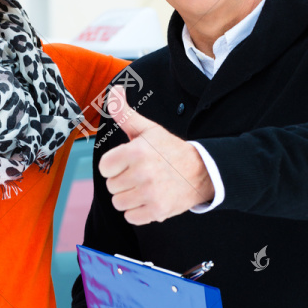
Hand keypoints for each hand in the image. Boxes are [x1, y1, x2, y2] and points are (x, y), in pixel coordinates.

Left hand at [98, 87, 213, 224]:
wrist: (202, 171)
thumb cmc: (170, 149)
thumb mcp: (148, 129)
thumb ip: (124, 113)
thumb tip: (113, 91)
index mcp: (136, 151)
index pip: (104, 167)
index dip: (114, 165)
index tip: (128, 162)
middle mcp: (142, 173)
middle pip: (111, 186)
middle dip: (122, 181)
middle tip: (140, 174)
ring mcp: (150, 194)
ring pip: (118, 203)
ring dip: (129, 197)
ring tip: (145, 187)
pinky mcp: (157, 211)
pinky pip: (130, 217)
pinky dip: (138, 211)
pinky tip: (150, 199)